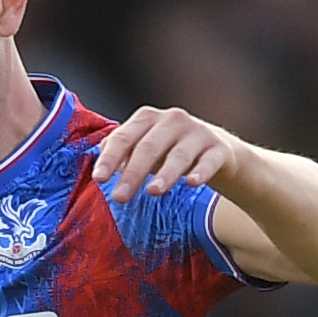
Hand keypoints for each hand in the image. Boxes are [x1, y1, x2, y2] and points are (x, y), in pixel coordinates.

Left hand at [94, 105, 240, 202]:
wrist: (218, 152)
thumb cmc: (171, 150)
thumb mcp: (144, 149)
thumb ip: (121, 154)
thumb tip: (100, 169)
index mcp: (148, 118)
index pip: (124, 137)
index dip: (110, 158)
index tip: (99, 179)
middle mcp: (172, 120)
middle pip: (149, 147)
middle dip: (133, 173)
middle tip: (120, 198)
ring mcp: (197, 133)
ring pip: (179, 155)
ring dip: (166, 174)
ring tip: (153, 192)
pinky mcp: (219, 149)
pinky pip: (209, 161)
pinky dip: (201, 172)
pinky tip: (192, 183)